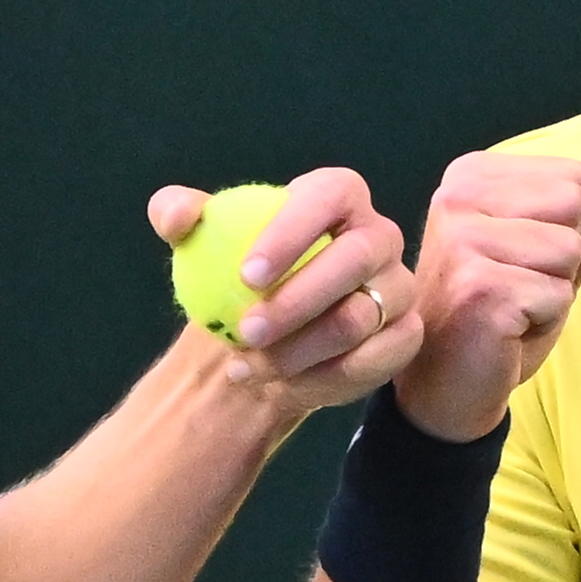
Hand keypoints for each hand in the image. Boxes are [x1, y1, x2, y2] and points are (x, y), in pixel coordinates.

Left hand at [148, 167, 421, 419]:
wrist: (261, 336)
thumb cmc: (234, 276)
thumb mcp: (195, 240)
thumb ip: (176, 214)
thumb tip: (180, 217)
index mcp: (337, 195)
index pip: (328, 198)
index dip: (292, 232)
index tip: (246, 275)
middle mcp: (378, 236)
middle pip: (354, 260)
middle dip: (297, 301)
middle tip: (246, 331)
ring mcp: (398, 287)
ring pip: (360, 319)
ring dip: (300, 349)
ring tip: (251, 364)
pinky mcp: (404, 335)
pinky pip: (374, 360)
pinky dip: (323, 379)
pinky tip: (281, 385)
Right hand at [390, 152, 580, 440]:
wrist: (448, 383)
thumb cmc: (497, 313)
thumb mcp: (553, 256)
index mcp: (473, 175)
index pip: (573, 176)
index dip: (562, 228)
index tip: (517, 258)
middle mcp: (458, 196)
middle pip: (573, 204)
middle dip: (561, 256)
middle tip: (515, 286)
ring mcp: (463, 240)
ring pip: (568, 248)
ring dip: (553, 290)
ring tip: (510, 308)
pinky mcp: (478, 286)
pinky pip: (558, 292)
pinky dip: (544, 319)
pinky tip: (506, 328)